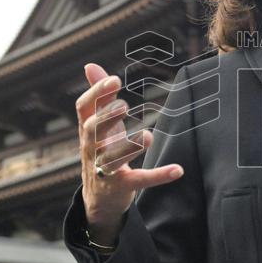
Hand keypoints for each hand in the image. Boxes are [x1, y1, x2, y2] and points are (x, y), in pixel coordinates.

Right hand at [76, 63, 183, 229]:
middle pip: (92, 132)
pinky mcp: (123, 186)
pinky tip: (178, 169)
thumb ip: (99, 96)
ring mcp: (105, 169)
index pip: (84, 109)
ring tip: (147, 137)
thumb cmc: (102, 150)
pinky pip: (140, 180)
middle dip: (106, 118)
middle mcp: (92, 149)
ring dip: (130, 147)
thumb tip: (90, 65)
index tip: (114, 80)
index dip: (96, 94)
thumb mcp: (100, 124)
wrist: (99, 198)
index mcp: (88, 130)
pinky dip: (158, 176)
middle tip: (123, 105)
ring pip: (112, 159)